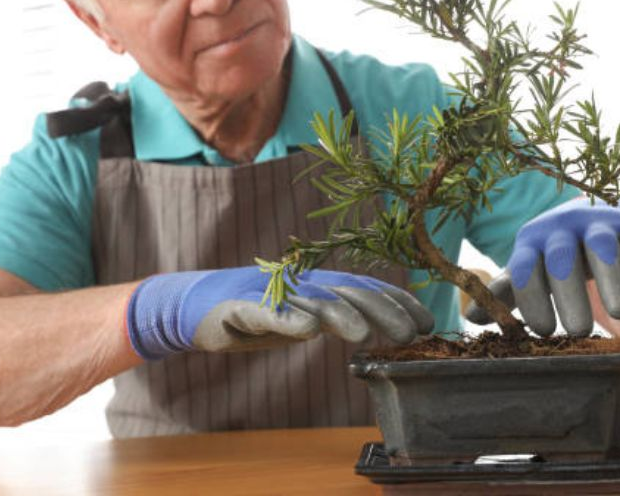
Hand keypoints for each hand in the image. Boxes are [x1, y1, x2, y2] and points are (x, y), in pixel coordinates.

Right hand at [126, 266, 434, 357]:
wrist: (192, 305)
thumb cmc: (253, 313)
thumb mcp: (299, 316)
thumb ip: (332, 317)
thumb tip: (377, 327)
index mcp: (316, 284)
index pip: (365, 288)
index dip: (397, 301)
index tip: (427, 322)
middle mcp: (299, 283)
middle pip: (347, 291)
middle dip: (382, 310)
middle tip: (410, 333)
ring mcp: (270, 294)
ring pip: (311, 300)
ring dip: (340, 315)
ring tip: (364, 335)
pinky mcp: (240, 307)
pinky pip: (266, 313)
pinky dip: (287, 319)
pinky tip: (306, 331)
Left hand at [465, 198, 619, 336]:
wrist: (589, 221)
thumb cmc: (550, 258)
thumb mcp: (528, 271)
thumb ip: (505, 293)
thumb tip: (471, 317)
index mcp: (530, 242)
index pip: (525, 268)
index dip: (532, 298)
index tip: (541, 331)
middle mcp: (560, 229)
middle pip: (562, 259)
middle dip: (569, 294)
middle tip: (577, 331)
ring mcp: (596, 225)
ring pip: (602, 247)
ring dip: (610, 279)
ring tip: (618, 315)